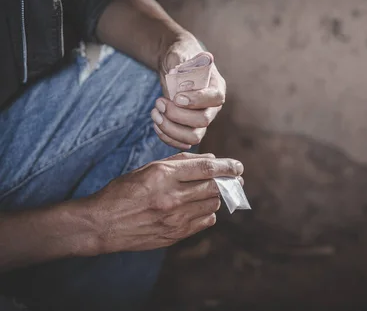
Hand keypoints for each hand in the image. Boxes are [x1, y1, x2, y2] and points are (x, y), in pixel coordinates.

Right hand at [81, 153, 242, 254]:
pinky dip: (208, 213)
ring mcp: (174, 218)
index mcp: (164, 175)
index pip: (207, 168)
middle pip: (214, 187)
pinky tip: (201, 208)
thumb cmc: (123, 191)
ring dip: (216, 196)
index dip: (228, 166)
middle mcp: (171, 197)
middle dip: (229, 182)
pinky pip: (205, 221)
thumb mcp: (148, 168)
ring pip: (212, 204)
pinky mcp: (175, 235)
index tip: (238, 166)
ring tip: (211, 192)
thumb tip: (212, 159)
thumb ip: (181, 162)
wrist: (102, 224)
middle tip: (234, 180)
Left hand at [152, 32, 226, 148]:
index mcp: (216, 86)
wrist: (174, 65)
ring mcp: (202, 119)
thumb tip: (177, 76)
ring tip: (155, 113)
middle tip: (159, 102)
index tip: (176, 96)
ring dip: (171, 129)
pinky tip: (155, 121)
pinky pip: (182, 142)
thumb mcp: (178, 52)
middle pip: (203, 121)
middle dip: (177, 115)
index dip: (196, 100)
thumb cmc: (179, 56)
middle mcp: (212, 106)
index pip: (215, 98)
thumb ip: (179, 61)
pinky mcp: (189, 128)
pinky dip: (166, 136)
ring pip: (194, 137)